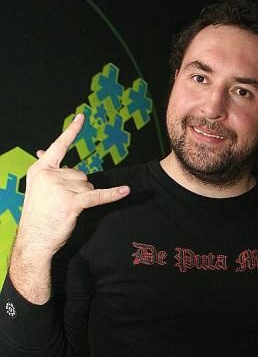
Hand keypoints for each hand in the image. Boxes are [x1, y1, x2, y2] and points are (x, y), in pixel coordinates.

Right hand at [17, 114, 129, 258]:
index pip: (59, 146)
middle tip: (63, 203)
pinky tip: (125, 191)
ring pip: (89, 186)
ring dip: (84, 198)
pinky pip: (98, 196)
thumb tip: (43, 150)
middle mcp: (49, 175)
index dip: (72, 132)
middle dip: (79, 188)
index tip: (82, 116)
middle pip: (81, 174)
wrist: (34, 239)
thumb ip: (46, 170)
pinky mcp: (72, 202)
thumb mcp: (37, 188)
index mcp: (39, 169)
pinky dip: (112, 194)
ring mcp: (60, 188)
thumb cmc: (38, 216)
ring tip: (67, 209)